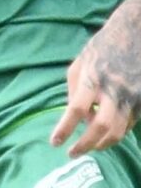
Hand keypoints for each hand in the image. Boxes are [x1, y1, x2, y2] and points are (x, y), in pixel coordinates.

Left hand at [53, 33, 140, 157]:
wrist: (136, 34)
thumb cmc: (101, 48)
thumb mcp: (79, 64)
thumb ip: (74, 91)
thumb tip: (75, 117)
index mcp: (93, 79)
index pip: (77, 110)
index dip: (65, 129)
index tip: (54, 142)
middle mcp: (114, 90)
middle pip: (102, 126)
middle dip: (87, 144)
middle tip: (73, 153)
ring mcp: (133, 96)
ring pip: (120, 131)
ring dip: (103, 143)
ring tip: (89, 147)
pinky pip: (130, 124)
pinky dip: (117, 132)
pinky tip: (106, 134)